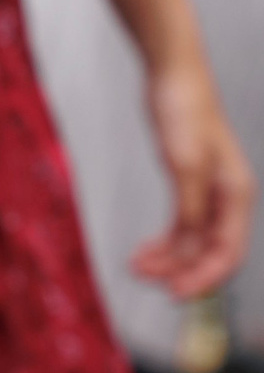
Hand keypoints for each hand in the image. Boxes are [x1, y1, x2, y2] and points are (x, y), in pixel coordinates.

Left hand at [132, 59, 255, 299]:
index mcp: (236, 194)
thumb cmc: (184, 113)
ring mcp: (208, 193)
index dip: (204, 277)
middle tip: (148, 281)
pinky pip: (181, 227)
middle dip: (182, 271)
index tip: (175, 294)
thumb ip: (190, 209)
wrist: (172, 78)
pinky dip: (164, 243)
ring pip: (193, 243)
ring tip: (136, 266)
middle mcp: (227, 198)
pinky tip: (143, 253)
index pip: (229, 251)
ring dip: (167, 259)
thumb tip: (190, 247)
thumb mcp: (185, 166)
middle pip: (211, 252)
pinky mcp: (188, 186)